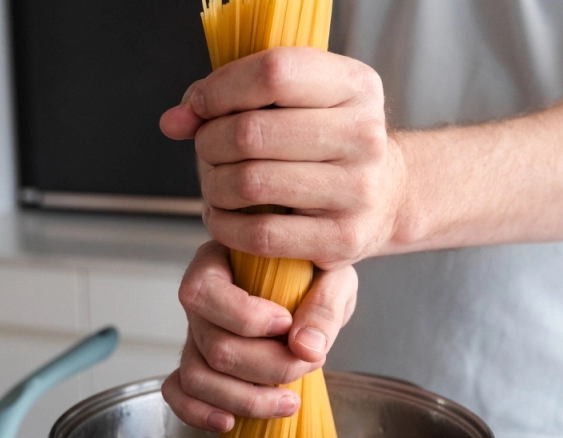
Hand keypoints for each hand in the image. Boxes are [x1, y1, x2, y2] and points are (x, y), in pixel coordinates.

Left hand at [160, 48, 407, 269]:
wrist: (387, 194)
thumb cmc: (325, 141)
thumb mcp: (297, 101)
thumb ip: (234, 97)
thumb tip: (175, 120)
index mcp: (356, 86)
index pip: (273, 73)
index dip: (221, 89)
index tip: (201, 106)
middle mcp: (365, 136)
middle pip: (252, 132)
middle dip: (210, 142)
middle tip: (208, 150)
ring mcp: (357, 191)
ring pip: (251, 183)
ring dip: (214, 185)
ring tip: (216, 183)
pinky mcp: (343, 239)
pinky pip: (261, 235)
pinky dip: (226, 226)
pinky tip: (223, 216)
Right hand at [161, 241, 357, 431]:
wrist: (315, 290)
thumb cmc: (317, 274)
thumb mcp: (333, 276)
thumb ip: (324, 306)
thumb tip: (306, 347)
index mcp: (218, 262)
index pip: (205, 291)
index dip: (245, 316)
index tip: (287, 322)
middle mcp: (201, 301)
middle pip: (212, 345)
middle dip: (265, 366)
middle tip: (308, 363)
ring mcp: (196, 335)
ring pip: (197, 376)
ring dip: (245, 399)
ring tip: (289, 402)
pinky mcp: (199, 365)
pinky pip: (180, 393)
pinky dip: (199, 413)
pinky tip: (230, 422)